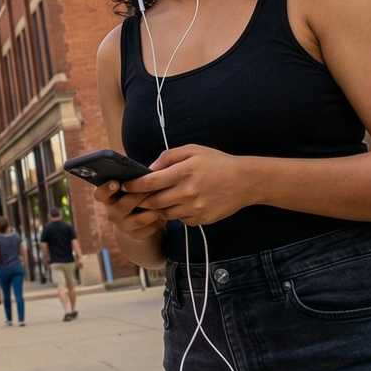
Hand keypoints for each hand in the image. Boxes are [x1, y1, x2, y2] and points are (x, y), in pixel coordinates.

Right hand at [93, 180, 167, 237]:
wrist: (138, 222)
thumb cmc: (135, 196)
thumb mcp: (130, 188)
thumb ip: (132, 181)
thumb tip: (145, 173)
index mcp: (107, 198)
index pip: (100, 195)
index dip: (106, 189)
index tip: (116, 183)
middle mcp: (112, 213)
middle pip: (122, 206)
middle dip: (138, 196)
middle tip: (151, 187)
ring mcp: (123, 226)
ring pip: (139, 219)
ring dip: (152, 209)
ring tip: (163, 199)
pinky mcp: (137, 235)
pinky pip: (150, 227)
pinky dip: (159, 219)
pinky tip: (165, 211)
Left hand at [119, 144, 256, 225]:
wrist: (245, 181)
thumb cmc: (217, 163)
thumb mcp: (193, 150)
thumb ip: (169, 157)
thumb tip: (150, 167)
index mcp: (184, 172)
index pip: (151, 182)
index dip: (134, 186)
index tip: (124, 186)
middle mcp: (188, 192)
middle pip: (154, 202)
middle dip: (141, 200)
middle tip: (136, 197)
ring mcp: (195, 208)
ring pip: (165, 213)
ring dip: (158, 208)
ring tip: (157, 200)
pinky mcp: (201, 219)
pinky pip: (180, 220)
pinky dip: (176, 214)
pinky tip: (180, 204)